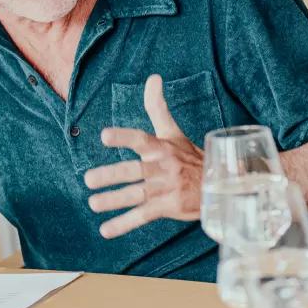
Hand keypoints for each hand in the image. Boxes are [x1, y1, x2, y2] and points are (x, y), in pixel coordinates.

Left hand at [84, 74, 203, 238]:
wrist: (219, 186)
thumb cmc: (190, 158)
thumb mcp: (173, 132)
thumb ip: (157, 107)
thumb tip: (153, 77)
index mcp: (163, 148)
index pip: (141, 139)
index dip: (124, 137)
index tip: (104, 136)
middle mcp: (164, 167)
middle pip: (135, 171)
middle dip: (111, 176)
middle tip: (88, 179)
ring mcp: (166, 189)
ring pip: (137, 194)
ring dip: (114, 200)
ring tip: (93, 203)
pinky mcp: (168, 208)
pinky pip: (143, 216)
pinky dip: (124, 224)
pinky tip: (106, 230)